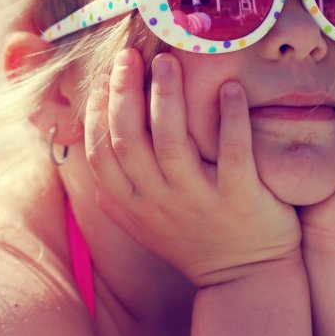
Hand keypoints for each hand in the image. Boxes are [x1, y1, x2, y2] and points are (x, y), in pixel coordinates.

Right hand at [85, 49, 300, 286]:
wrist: (245, 279)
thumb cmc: (190, 240)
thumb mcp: (141, 221)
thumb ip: (114, 188)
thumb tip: (89, 139)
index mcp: (129, 204)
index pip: (99, 153)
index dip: (96, 111)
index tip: (102, 77)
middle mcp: (157, 202)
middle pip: (128, 140)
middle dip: (124, 92)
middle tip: (130, 55)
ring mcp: (197, 202)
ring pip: (172, 142)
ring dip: (167, 97)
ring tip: (169, 61)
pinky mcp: (240, 199)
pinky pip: (233, 153)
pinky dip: (230, 118)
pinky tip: (231, 88)